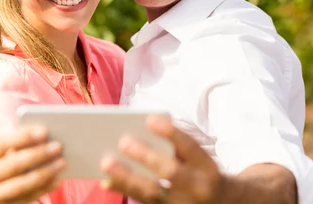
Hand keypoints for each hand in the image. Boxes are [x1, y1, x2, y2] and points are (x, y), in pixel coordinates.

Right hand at [0, 125, 65, 203]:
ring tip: (62, 162)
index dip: (22, 137)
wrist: (0, 182)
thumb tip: (46, 136)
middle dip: (37, 155)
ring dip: (44, 173)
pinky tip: (58, 179)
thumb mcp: (12, 147)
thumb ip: (24, 140)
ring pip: (20, 185)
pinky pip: (27, 199)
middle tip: (58, 146)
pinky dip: (44, 188)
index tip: (45, 131)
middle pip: (12, 165)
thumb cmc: (12, 155)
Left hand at [100, 115, 225, 203]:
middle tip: (122, 141)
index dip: (170, 132)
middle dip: (146, 156)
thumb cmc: (201, 173)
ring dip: (127, 177)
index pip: (190, 147)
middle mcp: (198, 188)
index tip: (149, 119)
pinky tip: (106, 182)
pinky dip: (124, 190)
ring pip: (152, 193)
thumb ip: (177, 147)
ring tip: (105, 162)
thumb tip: (141, 132)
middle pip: (170, 172)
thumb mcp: (199, 159)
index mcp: (207, 168)